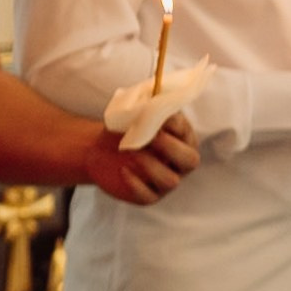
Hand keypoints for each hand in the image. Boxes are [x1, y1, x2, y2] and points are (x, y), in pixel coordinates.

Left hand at [83, 113, 199, 204]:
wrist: (100, 150)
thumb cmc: (124, 129)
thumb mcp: (134, 115)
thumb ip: (147, 106)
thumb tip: (155, 95)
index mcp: (181, 139)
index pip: (187, 132)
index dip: (175, 124)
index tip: (158, 115)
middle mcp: (179, 163)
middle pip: (190, 160)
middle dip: (171, 147)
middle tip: (152, 137)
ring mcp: (165, 181)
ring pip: (171, 181)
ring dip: (151, 165)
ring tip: (131, 151)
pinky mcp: (148, 196)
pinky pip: (148, 195)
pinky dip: (136, 183)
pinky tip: (123, 170)